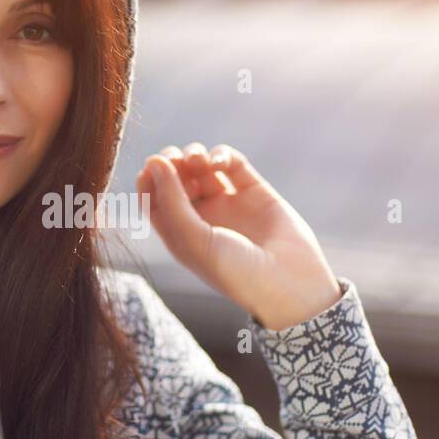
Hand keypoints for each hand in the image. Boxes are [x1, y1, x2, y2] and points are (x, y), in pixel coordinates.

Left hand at [135, 143, 343, 330]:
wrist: (288, 283)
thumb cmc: (235, 272)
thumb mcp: (193, 240)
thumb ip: (170, 199)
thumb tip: (153, 161)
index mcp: (180, 235)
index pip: (153, 200)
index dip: (150, 179)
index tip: (152, 166)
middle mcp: (201, 218)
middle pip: (175, 179)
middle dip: (171, 163)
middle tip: (174, 159)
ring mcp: (227, 203)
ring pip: (201, 167)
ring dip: (194, 155)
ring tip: (198, 160)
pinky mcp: (253, 191)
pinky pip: (232, 163)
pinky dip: (222, 155)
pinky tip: (218, 162)